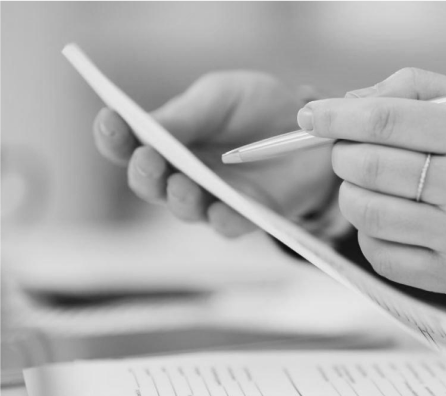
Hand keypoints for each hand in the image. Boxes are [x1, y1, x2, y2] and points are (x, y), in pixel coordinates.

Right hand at [93, 71, 338, 237]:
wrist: (314, 127)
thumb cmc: (258, 107)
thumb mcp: (222, 96)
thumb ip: (187, 113)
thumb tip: (145, 127)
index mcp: (167, 140)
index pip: (127, 144)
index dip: (113, 136)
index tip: (109, 119)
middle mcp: (181, 174)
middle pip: (149, 183)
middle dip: (143, 172)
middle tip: (146, 158)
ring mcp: (214, 197)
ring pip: (184, 208)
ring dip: (179, 198)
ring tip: (180, 183)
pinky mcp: (250, 215)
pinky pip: (230, 224)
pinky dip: (224, 219)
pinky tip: (220, 210)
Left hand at [303, 68, 445, 297]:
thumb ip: (417, 91)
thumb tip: (349, 105)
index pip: (387, 122)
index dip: (337, 117)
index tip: (311, 116)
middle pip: (367, 166)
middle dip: (343, 155)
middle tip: (350, 152)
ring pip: (367, 212)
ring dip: (351, 194)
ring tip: (369, 186)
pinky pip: (380, 255)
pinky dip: (370, 233)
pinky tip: (389, 220)